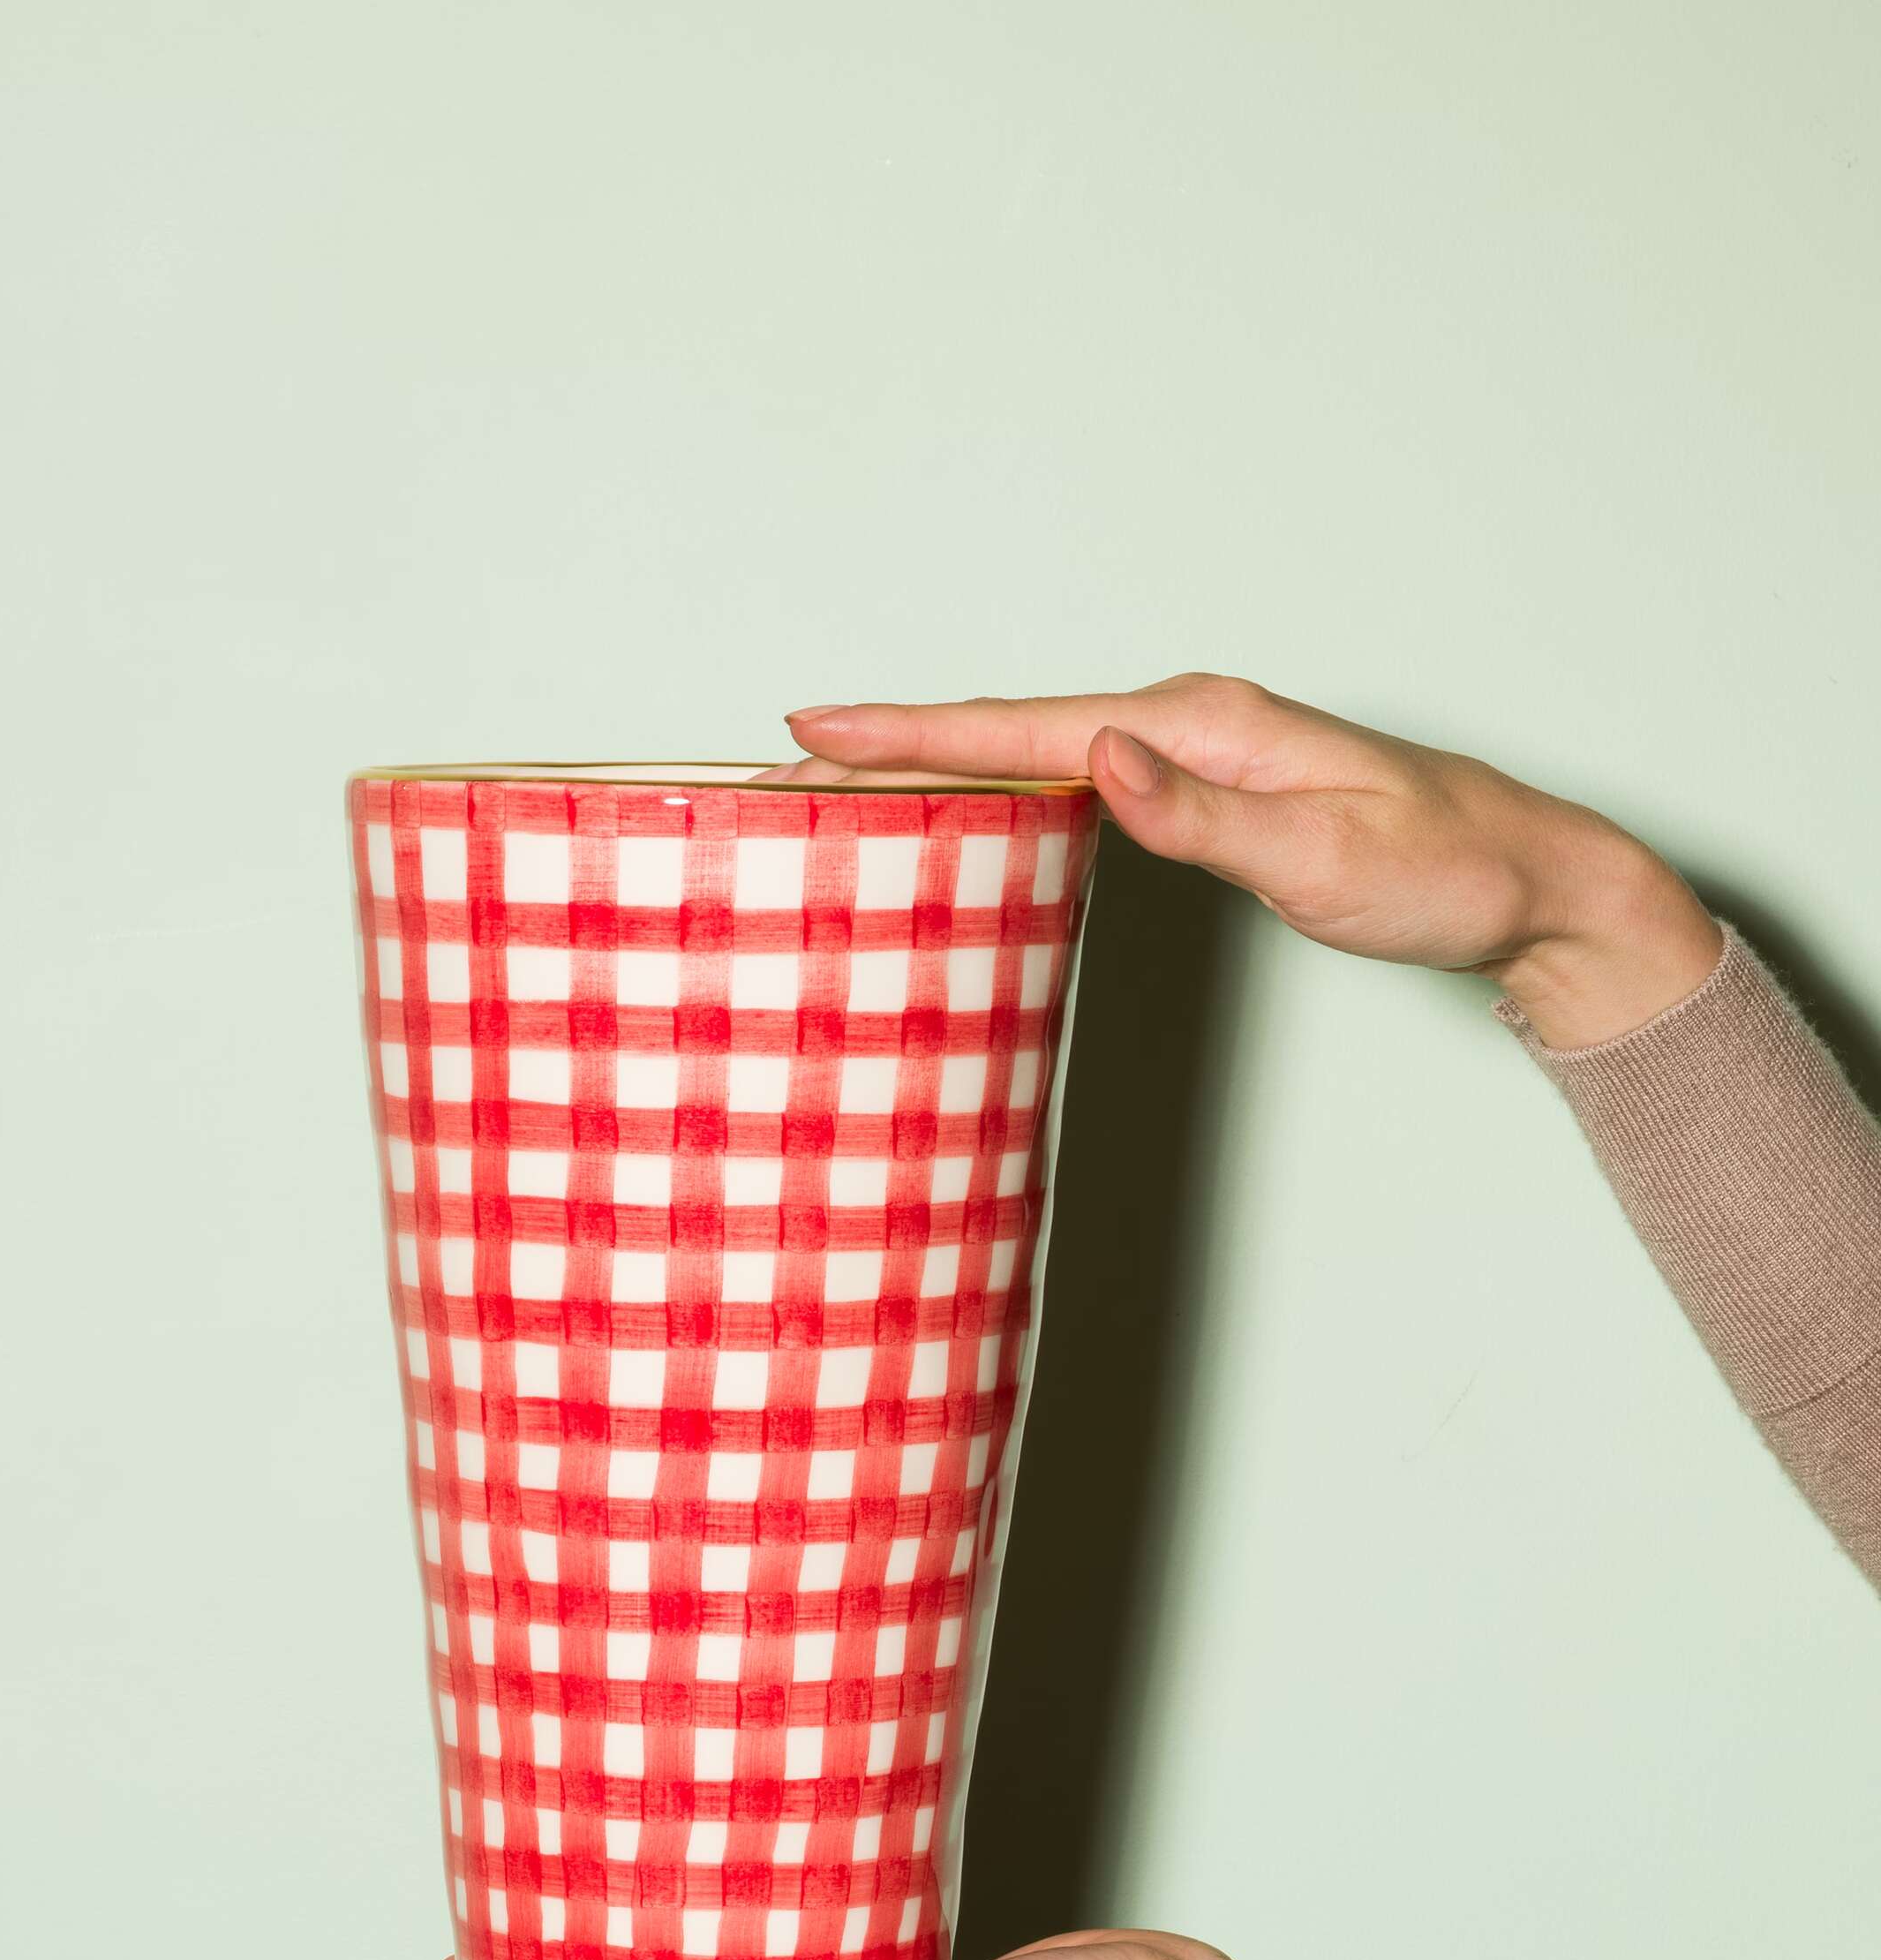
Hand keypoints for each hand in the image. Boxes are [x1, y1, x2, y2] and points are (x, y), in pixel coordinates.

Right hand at [762, 677, 1721, 1048]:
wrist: (1528, 882)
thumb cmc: (1441, 874)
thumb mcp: (1323, 855)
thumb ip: (1204, 817)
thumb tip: (1099, 760)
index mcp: (1202, 723)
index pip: (1026, 724)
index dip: (914, 733)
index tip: (814, 727)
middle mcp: (1189, 722)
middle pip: (1010, 728)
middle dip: (896, 745)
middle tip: (785, 763)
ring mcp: (1196, 753)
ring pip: (1035, 753)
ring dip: (940, 767)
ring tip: (842, 785)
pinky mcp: (1206, 790)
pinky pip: (1074, 782)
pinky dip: (1003, 790)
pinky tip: (968, 813)